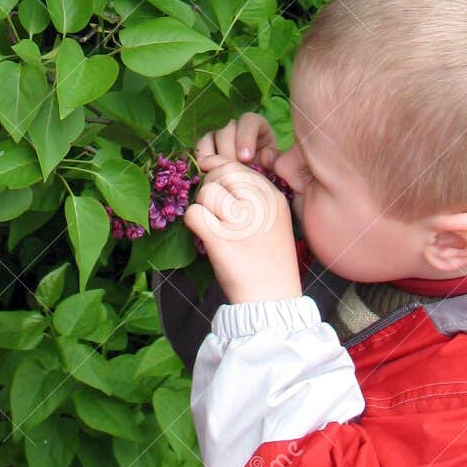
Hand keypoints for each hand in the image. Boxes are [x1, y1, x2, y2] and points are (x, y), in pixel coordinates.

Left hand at [184, 160, 301, 305]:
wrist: (271, 301)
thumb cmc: (267, 260)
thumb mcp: (271, 219)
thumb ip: (250, 193)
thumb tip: (212, 165)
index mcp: (272, 197)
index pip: (237, 166)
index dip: (217, 167)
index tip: (208, 171)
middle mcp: (258, 205)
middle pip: (220, 175)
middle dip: (209, 188)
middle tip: (215, 212)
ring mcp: (239, 221)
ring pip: (205, 193)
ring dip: (203, 208)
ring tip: (215, 228)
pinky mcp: (219, 240)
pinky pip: (193, 214)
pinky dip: (194, 224)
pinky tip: (205, 236)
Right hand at [195, 113, 280, 172]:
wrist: (253, 184)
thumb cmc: (267, 171)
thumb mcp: (276, 164)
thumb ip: (274, 159)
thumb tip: (266, 156)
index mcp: (254, 125)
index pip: (248, 121)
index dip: (245, 137)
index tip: (246, 158)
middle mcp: (233, 127)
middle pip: (225, 130)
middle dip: (227, 152)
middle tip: (230, 172)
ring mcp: (214, 136)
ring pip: (207, 139)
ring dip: (210, 158)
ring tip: (216, 175)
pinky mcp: (202, 149)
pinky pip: (194, 150)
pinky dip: (194, 161)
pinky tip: (199, 174)